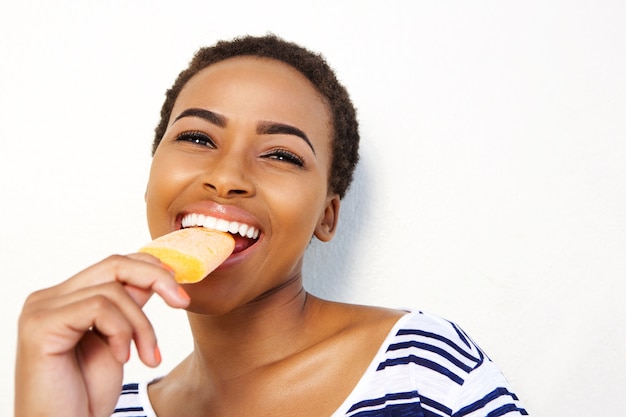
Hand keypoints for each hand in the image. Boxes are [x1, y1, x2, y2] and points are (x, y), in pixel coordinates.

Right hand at [14, 253, 189, 416]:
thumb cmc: (85, 395)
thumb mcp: (117, 341)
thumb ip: (128, 308)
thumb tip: (157, 276)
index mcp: (64, 299)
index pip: (113, 265)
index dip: (150, 268)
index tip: (179, 289)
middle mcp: (48, 298)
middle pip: (114, 265)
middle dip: (156, 280)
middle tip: (182, 302)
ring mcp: (40, 309)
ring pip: (113, 290)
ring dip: (142, 325)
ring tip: (148, 356)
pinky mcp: (40, 325)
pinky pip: (99, 307)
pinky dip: (122, 332)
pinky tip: (122, 359)